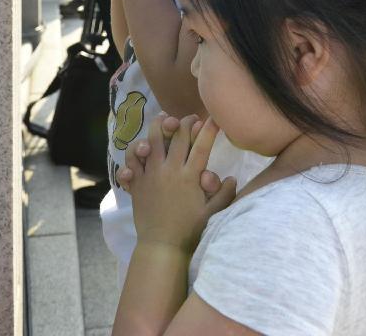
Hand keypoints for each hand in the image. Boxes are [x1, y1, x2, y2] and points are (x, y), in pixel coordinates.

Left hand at [120, 114, 235, 254]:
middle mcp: (170, 170)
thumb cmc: (189, 230)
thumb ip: (224, 194)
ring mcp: (151, 174)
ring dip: (159, 126)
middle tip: (192, 118)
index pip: (202, 145)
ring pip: (152, 140)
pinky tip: (143, 146)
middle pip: (178, 136)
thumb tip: (233, 177)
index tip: (215, 118)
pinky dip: (136, 151)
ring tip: (164, 118)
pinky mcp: (138, 182)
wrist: (162, 246)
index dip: (209, 129)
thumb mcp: (212, 213)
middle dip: (187, 122)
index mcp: (190, 177)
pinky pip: (133, 160)